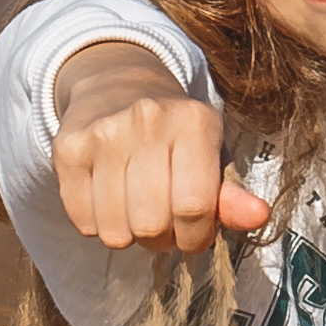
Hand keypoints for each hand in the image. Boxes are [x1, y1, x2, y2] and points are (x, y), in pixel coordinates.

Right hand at [52, 42, 272, 252]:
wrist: (116, 86)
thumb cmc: (175, 136)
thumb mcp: (211, 158)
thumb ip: (232, 195)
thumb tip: (259, 216)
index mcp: (194, 121)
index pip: (194, 208)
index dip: (196, 237)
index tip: (194, 234)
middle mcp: (147, 120)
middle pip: (152, 224)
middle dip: (161, 239)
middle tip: (162, 220)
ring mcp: (102, 133)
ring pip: (115, 231)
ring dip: (128, 236)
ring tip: (135, 210)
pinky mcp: (67, 149)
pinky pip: (83, 222)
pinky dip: (97, 225)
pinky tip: (108, 200)